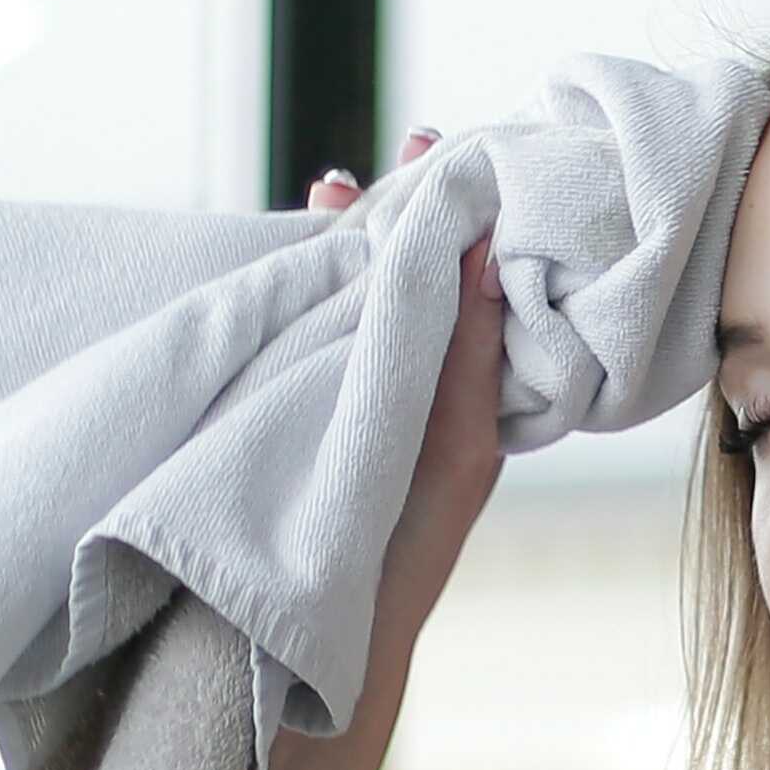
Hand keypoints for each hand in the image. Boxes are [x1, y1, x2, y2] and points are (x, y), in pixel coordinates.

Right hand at [310, 128, 508, 645]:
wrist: (331, 629)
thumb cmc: (408, 549)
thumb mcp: (453, 443)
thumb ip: (464, 349)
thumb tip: (481, 245)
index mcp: (474, 385)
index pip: (477, 276)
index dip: (471, 215)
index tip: (457, 150)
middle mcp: (423, 381)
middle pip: (418, 273)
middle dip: (407, 209)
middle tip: (411, 140)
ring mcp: (364, 393)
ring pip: (363, 296)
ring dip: (352, 240)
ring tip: (335, 181)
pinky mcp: (310, 408)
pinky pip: (314, 328)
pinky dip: (307, 284)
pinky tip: (289, 247)